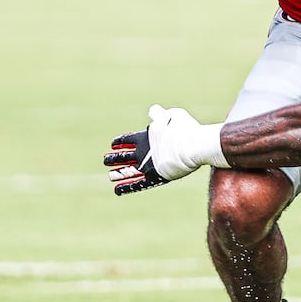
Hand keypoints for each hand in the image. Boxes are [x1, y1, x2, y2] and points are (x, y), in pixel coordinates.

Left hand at [104, 104, 224, 195]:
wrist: (194, 145)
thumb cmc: (186, 129)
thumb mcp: (172, 116)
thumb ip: (160, 115)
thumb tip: (153, 111)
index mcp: (146, 136)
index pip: (127, 139)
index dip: (119, 141)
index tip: (113, 144)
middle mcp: (143, 151)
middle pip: (123, 155)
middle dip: (114, 157)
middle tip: (106, 159)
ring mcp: (147, 165)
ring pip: (126, 170)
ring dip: (117, 173)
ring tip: (110, 175)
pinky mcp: (154, 177)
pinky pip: (136, 183)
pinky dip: (126, 186)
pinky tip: (117, 190)